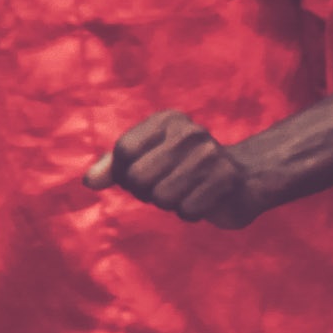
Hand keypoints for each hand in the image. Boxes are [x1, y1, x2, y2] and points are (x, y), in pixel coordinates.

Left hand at [85, 110, 273, 226]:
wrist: (244, 178)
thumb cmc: (182, 167)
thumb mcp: (146, 157)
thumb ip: (113, 166)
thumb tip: (89, 182)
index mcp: (167, 120)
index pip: (123, 151)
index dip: (123, 172)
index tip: (138, 174)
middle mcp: (189, 132)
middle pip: (138, 177)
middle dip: (143, 191)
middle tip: (161, 187)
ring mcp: (210, 155)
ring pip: (161, 197)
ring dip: (167, 203)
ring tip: (182, 191)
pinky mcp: (227, 180)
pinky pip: (186, 211)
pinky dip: (188, 212)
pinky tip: (200, 199)